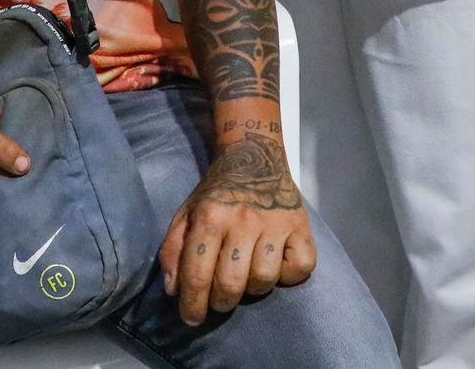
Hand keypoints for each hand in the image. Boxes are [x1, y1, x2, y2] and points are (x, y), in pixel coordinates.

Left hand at [159, 132, 314, 324]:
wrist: (254, 154)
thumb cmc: (218, 191)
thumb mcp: (186, 212)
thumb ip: (173, 249)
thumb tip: (174, 290)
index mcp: (210, 216)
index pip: (198, 273)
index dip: (192, 304)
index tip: (191, 318)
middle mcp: (243, 219)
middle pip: (231, 283)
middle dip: (221, 303)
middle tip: (219, 301)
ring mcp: (275, 221)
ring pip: (264, 279)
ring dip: (252, 290)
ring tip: (246, 279)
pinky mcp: (301, 224)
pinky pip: (300, 267)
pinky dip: (288, 276)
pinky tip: (275, 266)